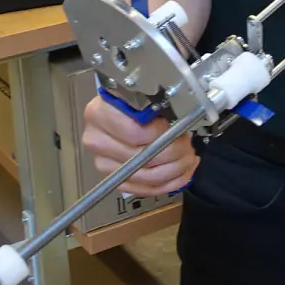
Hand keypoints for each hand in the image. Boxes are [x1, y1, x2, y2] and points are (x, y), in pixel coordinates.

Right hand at [81, 93, 196, 197]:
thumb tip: (180, 123)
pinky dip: (169, 183)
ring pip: (147, 177)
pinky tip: (182, 174)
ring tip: (188, 159)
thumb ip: (156, 107)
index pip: (135, 132)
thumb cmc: (133, 102)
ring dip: (176, 170)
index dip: (162, 134)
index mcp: (99, 114)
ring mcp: (103, 163)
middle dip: (174, 153)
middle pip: (142, 158)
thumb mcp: (143, 95)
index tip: (178, 130)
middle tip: (188, 146)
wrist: (118, 111)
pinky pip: (145, 189)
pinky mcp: (114, 180)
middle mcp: (96, 140)